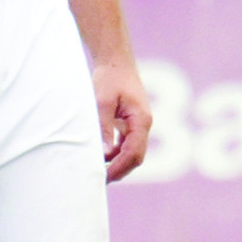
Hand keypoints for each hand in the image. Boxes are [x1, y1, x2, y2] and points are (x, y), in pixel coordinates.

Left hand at [94, 61, 152, 182]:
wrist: (115, 61)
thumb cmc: (109, 78)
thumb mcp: (102, 102)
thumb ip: (104, 128)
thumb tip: (105, 154)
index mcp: (141, 120)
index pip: (134, 153)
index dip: (119, 168)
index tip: (102, 177)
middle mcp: (144, 124)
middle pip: (136, 157)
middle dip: (120, 170)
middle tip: (98, 180)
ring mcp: (139, 124)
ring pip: (132, 152)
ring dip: (117, 163)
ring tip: (98, 171)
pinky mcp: (131, 122)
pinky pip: (127, 144)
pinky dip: (116, 153)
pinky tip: (102, 156)